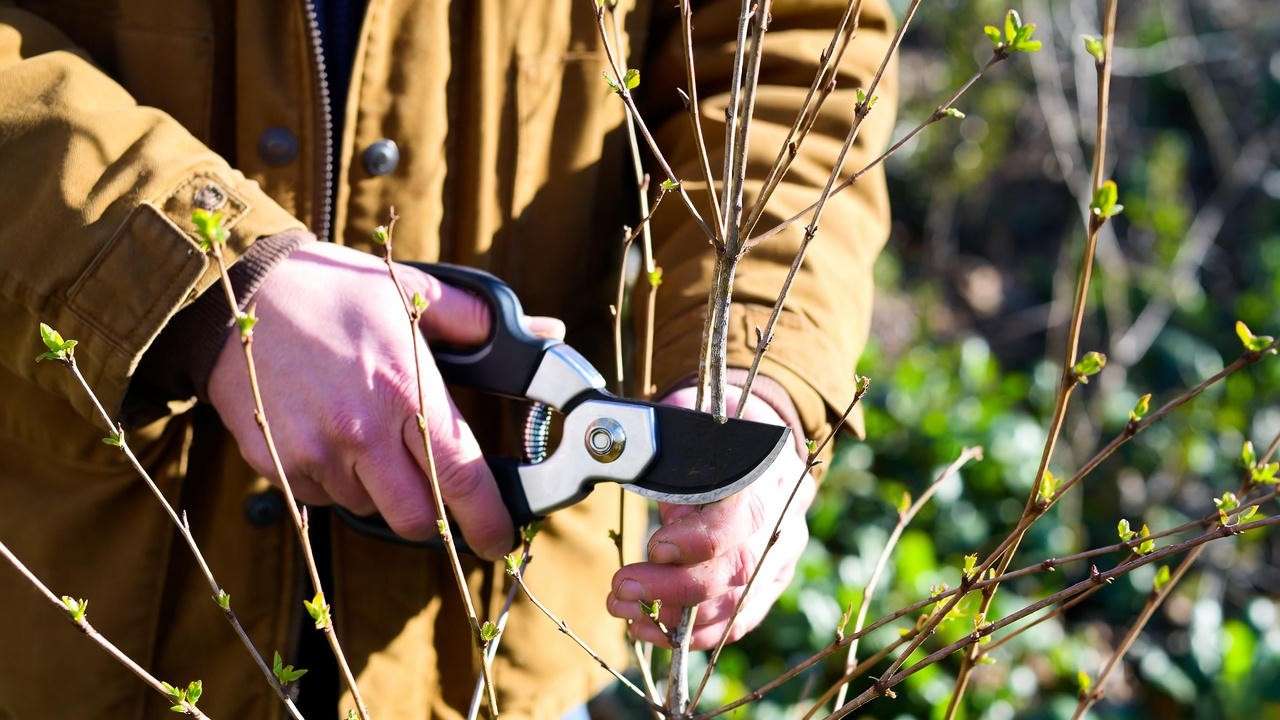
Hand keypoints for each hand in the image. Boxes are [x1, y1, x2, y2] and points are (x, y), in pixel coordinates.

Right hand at [207, 242, 562, 559]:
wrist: (236, 294)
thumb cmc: (331, 291)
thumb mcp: (410, 291)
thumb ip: (478, 322)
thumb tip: (545, 332)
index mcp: (404, 391)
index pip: (460, 478)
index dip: (487, 520)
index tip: (501, 540)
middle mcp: (360, 432)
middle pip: (415, 517)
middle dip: (434, 518)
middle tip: (436, 494)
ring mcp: (313, 453)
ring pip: (368, 507)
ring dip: (381, 490)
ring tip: (369, 435)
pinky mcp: (277, 464)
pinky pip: (323, 497)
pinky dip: (337, 481)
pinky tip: (330, 435)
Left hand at [606, 384, 814, 647]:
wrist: (767, 455)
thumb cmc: (721, 436)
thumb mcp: (696, 423)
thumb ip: (668, 440)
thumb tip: (620, 454)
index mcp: (762, 483)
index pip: (735, 524)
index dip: (694, 542)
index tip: (655, 545)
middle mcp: (778, 529)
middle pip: (731, 573)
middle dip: (671, 588)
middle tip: (620, 587)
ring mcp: (777, 565)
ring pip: (731, 607)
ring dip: (672, 619)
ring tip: (623, 608)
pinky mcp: (767, 590)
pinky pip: (735, 625)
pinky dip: (692, 637)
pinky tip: (650, 630)